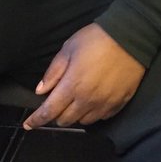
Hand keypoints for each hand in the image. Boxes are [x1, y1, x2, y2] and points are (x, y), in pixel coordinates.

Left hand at [24, 23, 144, 128]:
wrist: (133, 36)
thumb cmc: (97, 38)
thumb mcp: (69, 48)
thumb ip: (54, 71)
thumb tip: (41, 91)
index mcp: (72, 86)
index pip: (49, 111)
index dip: (36, 120)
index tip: (28, 125)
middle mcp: (87, 100)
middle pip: (66, 120)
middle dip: (57, 115)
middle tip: (58, 104)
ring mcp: (105, 103)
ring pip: (84, 121)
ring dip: (76, 115)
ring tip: (76, 103)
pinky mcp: (120, 102)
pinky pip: (102, 117)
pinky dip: (94, 113)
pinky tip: (94, 103)